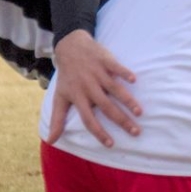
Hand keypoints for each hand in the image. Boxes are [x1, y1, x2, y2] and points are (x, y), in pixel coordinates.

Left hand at [46, 29, 141, 145]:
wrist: (69, 47)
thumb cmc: (67, 76)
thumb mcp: (59, 97)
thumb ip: (57, 120)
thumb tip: (50, 141)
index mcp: (78, 97)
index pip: (88, 119)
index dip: (99, 132)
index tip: (111, 144)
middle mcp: (88, 87)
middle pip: (106, 107)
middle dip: (121, 120)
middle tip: (136, 132)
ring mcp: (97, 73)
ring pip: (114, 89)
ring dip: (127, 100)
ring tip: (140, 112)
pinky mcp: (105, 60)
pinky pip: (116, 67)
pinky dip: (124, 72)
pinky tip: (134, 80)